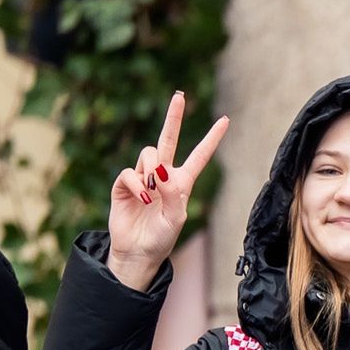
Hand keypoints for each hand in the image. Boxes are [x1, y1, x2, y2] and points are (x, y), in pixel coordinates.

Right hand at [106, 91, 229, 292]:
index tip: (225, 120)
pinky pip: (130, 172)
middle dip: (173, 118)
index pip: (199, 156)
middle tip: (179, 97)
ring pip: (148, 155)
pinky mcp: (124, 184)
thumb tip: (161, 169)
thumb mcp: (175, 219)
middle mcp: (163, 176)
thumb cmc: (162, 239)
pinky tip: (141, 198)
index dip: (211, 139)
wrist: (138, 252)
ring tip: (152, 194)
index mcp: (182, 183)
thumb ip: (172, 193)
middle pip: (167, 140)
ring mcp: (143, 178)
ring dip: (151, 171)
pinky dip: (136, 183)